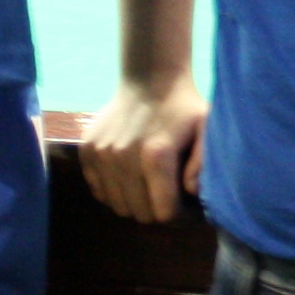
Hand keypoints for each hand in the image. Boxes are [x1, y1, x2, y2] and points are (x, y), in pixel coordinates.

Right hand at [83, 74, 207, 223]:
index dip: (178, 214)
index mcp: (156, 154)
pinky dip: (115, 192)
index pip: (163, 213)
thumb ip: (203, 164)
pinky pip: (99, 192)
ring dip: (135, 203)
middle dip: (157, 211)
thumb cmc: (184, 109)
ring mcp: (101, 153)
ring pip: (118, 207)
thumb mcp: (207, 129)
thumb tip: (191, 193)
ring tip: (150, 186)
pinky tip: (130, 176)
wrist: (150, 79)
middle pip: (140, 213)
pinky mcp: (87, 150)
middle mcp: (123, 156)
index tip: (184, 204)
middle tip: (167, 195)